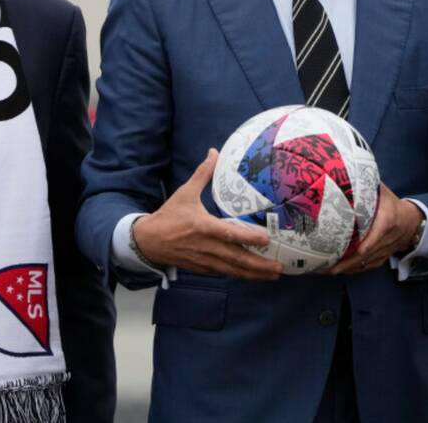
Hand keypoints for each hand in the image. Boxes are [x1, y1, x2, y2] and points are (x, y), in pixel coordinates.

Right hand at [132, 148, 283, 280]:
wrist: (148, 241)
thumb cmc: (169, 216)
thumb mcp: (185, 192)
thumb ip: (202, 174)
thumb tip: (214, 152)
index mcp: (203, 227)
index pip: (230, 234)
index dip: (249, 238)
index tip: (267, 239)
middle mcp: (206, 246)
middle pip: (236, 259)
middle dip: (259, 265)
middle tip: (278, 268)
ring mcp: (204, 260)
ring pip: (233, 270)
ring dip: (254, 274)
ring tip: (273, 276)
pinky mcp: (202, 269)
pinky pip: (224, 273)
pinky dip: (239, 275)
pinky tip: (253, 275)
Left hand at [326, 182, 422, 274]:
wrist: (411, 222)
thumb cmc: (392, 204)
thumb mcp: (383, 191)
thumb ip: (366, 186)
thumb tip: (344, 174)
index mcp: (388, 219)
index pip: (378, 233)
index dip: (368, 243)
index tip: (357, 250)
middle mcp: (387, 238)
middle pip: (367, 253)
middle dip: (348, 262)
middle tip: (328, 267)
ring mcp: (385, 250)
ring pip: (366, 263)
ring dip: (347, 268)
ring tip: (327, 270)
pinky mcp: (383, 257)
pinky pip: (368, 267)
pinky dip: (354, 270)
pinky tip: (339, 271)